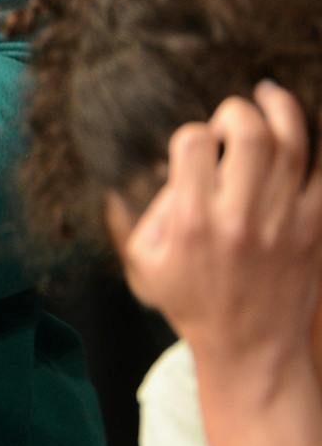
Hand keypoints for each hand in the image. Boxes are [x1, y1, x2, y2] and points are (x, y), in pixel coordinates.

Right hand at [112, 82, 321, 374]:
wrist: (252, 350)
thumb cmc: (193, 305)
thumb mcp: (144, 263)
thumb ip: (141, 212)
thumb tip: (147, 171)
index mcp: (193, 221)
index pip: (192, 142)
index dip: (190, 135)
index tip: (193, 149)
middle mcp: (240, 217)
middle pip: (249, 133)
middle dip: (237, 110)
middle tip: (231, 116)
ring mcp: (284, 222)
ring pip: (293, 144)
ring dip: (281, 109)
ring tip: (269, 96)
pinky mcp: (314, 230)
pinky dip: (318, 146)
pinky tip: (302, 133)